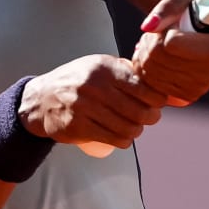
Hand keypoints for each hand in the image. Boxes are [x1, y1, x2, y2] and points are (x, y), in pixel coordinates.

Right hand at [18, 55, 167, 149]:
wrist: (41, 98)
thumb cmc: (80, 80)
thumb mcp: (101, 66)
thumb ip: (130, 72)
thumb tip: (166, 88)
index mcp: (104, 68)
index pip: (144, 87)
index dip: (157, 99)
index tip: (157, 102)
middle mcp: (95, 86)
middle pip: (139, 110)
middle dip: (151, 117)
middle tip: (149, 117)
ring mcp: (85, 107)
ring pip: (129, 128)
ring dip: (137, 131)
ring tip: (135, 127)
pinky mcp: (78, 127)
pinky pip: (113, 139)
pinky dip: (124, 141)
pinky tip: (124, 138)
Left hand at [131, 0, 208, 103]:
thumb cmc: (204, 6)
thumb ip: (169, 5)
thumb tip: (147, 26)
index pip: (169, 43)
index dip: (165, 29)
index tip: (175, 23)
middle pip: (156, 58)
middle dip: (150, 41)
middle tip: (161, 31)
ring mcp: (199, 88)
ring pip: (149, 72)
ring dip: (145, 54)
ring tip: (159, 42)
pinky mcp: (187, 96)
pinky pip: (151, 85)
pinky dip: (146, 69)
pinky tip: (157, 57)